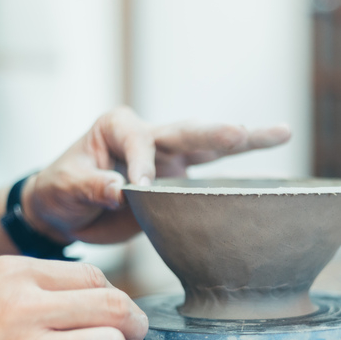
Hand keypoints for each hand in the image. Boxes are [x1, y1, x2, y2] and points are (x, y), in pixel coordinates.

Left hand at [21, 107, 290, 244]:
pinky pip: (211, 177)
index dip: (142, 163)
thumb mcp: (64, 187)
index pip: (139, 141)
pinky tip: (270, 170)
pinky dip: (238, 174)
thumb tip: (118, 189)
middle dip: (214, 134)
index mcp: (117, 127)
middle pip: (187, 132)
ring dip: (243, 143)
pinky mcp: (179, 183)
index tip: (138, 188)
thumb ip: (90, 186)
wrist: (64, 212)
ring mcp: (169, 159)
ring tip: (281, 132)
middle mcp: (149, 136)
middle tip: (240, 132)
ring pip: (209, 148)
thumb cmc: (59, 192)